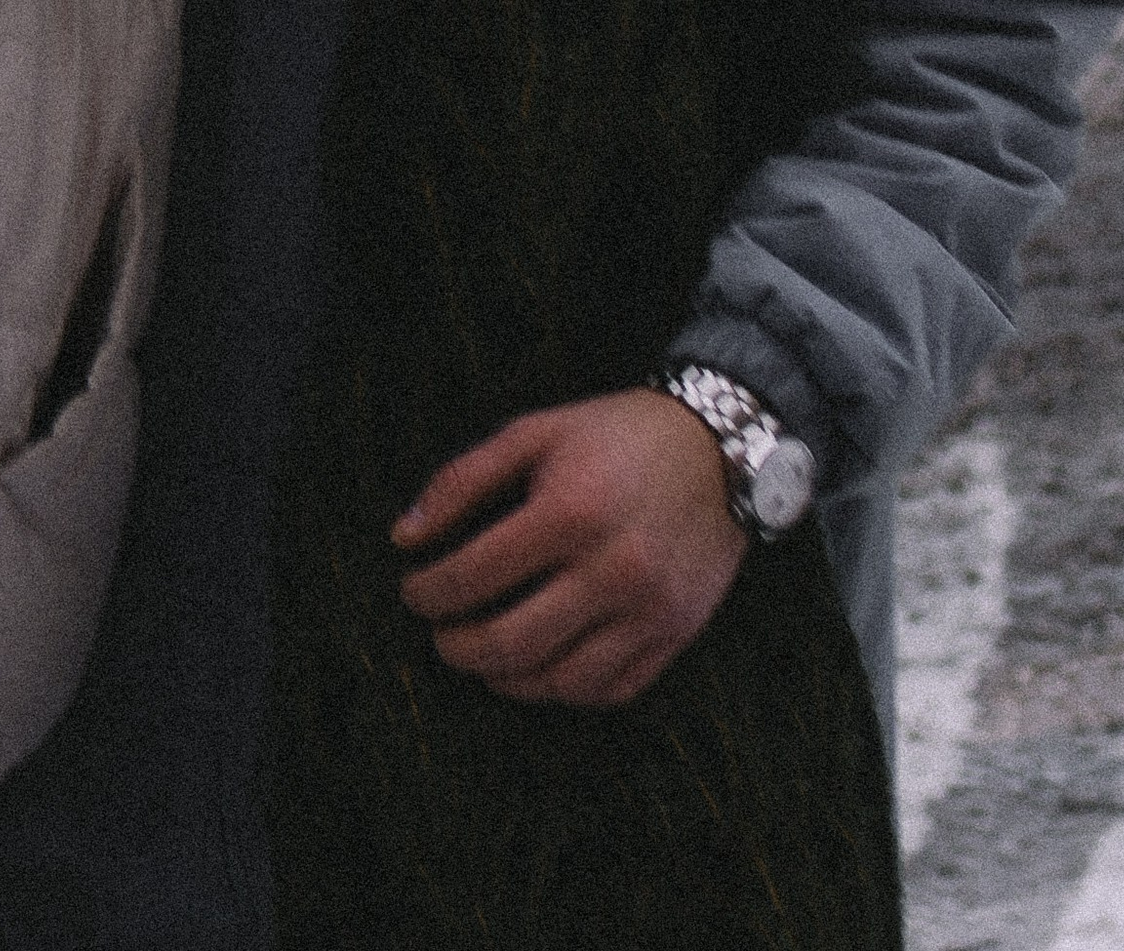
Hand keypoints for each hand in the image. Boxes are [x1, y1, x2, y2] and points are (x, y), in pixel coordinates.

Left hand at [393, 388, 748, 708]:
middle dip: (458, 648)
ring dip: (506, 679)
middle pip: (511, 642)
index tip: (413, 592)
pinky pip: (610, 690)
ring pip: (559, 681)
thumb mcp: (536, 432)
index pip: (473, 576)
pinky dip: (564, 690)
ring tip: (484, 658)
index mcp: (569, 511)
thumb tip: (403, 537)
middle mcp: (612, 569)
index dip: (428, 593)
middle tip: (441, 637)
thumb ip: (463, 479)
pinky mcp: (677, 634)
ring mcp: (649, 610)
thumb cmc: (616, 436)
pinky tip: (540, 668)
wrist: (720, 449)